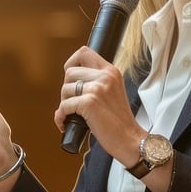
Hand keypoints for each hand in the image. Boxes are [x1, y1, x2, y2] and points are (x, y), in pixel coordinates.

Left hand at [55, 46, 145, 164]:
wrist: (129, 139)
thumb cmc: (119, 121)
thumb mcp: (113, 91)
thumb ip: (98, 82)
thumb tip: (70, 81)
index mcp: (111, 71)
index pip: (84, 52)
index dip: (71, 63)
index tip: (71, 79)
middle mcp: (105, 76)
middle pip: (69, 72)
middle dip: (66, 88)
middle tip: (72, 102)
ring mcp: (97, 88)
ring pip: (65, 89)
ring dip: (64, 103)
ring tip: (72, 114)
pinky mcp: (89, 103)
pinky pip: (64, 106)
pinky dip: (61, 116)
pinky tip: (65, 123)